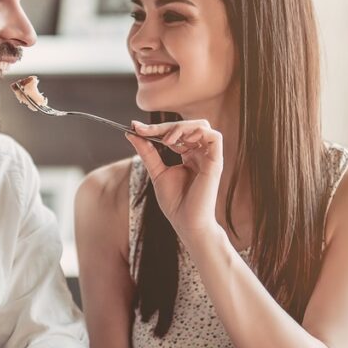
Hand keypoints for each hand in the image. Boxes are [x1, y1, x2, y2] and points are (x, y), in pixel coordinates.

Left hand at [127, 119, 223, 240]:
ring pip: (201, 126)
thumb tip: (131, 133)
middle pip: (188, 125)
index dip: (157, 128)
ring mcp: (209, 157)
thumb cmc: (175, 203)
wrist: (186, 223)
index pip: (176, 132)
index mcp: (189, 155)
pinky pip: (214, 136)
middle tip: (144, 130)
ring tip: (165, 141)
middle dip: (165, 125)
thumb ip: (147, 152)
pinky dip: (197, 132)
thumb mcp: (156, 172)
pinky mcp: (216, 162)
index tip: (135, 127)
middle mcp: (200, 153)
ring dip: (181, 127)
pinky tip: (179, 142)